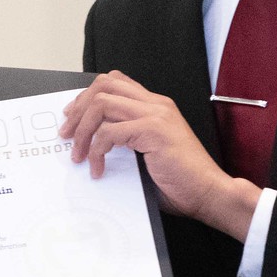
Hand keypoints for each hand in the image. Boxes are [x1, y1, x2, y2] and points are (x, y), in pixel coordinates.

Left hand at [58, 71, 258, 238]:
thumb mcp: (148, 152)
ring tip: (76, 154)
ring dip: (81, 130)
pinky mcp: (153, 131)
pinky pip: (109, 132)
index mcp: (156, 106)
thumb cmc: (182, 181)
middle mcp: (156, 104)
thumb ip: (126, 140)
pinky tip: (97, 169)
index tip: (72, 118)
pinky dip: (95, 151)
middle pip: (103, 85)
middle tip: (66, 134)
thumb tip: (91, 144)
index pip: (115, 83)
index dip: (87, 97)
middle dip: (78, 108)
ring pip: (101, 104)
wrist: (210, 193)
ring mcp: (156, 115)